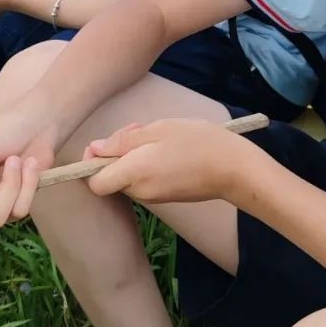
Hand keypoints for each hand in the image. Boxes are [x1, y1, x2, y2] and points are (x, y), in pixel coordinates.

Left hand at [86, 119, 257, 205]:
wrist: (233, 168)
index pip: (95, 183)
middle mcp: (140, 191)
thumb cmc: (197, 142)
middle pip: (111, 178)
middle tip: (138, 129)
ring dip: (133, 157)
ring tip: (156, 135)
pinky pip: (145, 181)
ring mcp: (154, 197)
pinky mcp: (167, 196)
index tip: (104, 144)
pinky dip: (147, 165)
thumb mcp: (158, 130)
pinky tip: (167, 148)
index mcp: (134, 173)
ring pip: (128, 178)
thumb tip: (95, 150)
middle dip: (117, 154)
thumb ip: (123, 141)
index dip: (92, 165)